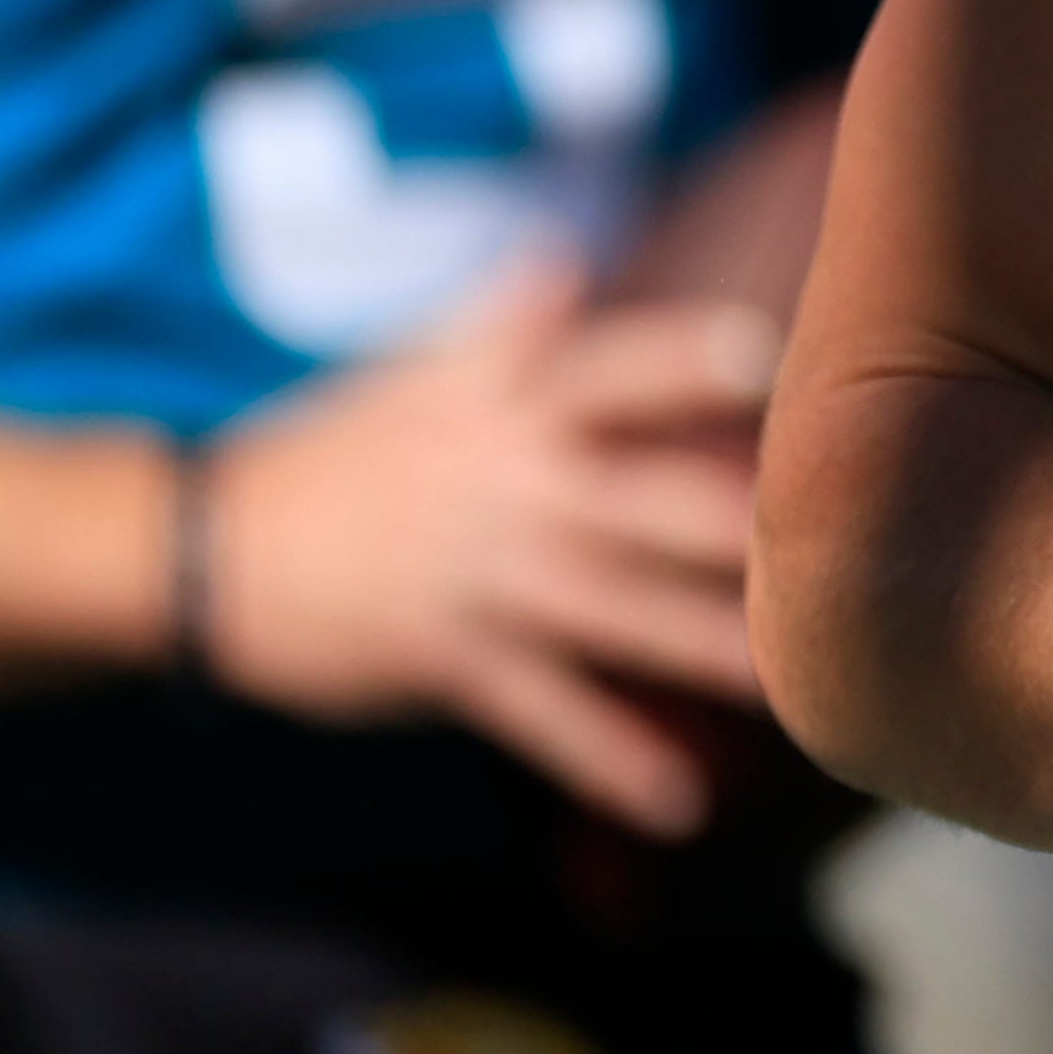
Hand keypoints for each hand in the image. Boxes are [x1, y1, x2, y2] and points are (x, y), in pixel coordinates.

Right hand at [201, 245, 785, 833]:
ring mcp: (484, 577)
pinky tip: (684, 805)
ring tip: (801, 683)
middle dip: (740, 524)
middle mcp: (510, 483)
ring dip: (711, 650)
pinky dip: (612, 762)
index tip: (764, 350)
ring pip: (622, 614)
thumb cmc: (338, 447)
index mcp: (506, 403)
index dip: (682, 357)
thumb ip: (505, 320)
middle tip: (844, 539)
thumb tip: (569, 248)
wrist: (207, 548)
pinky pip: (549, 716)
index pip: (610, 367)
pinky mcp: (452, 659)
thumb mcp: (413, 369)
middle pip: (647, 501)